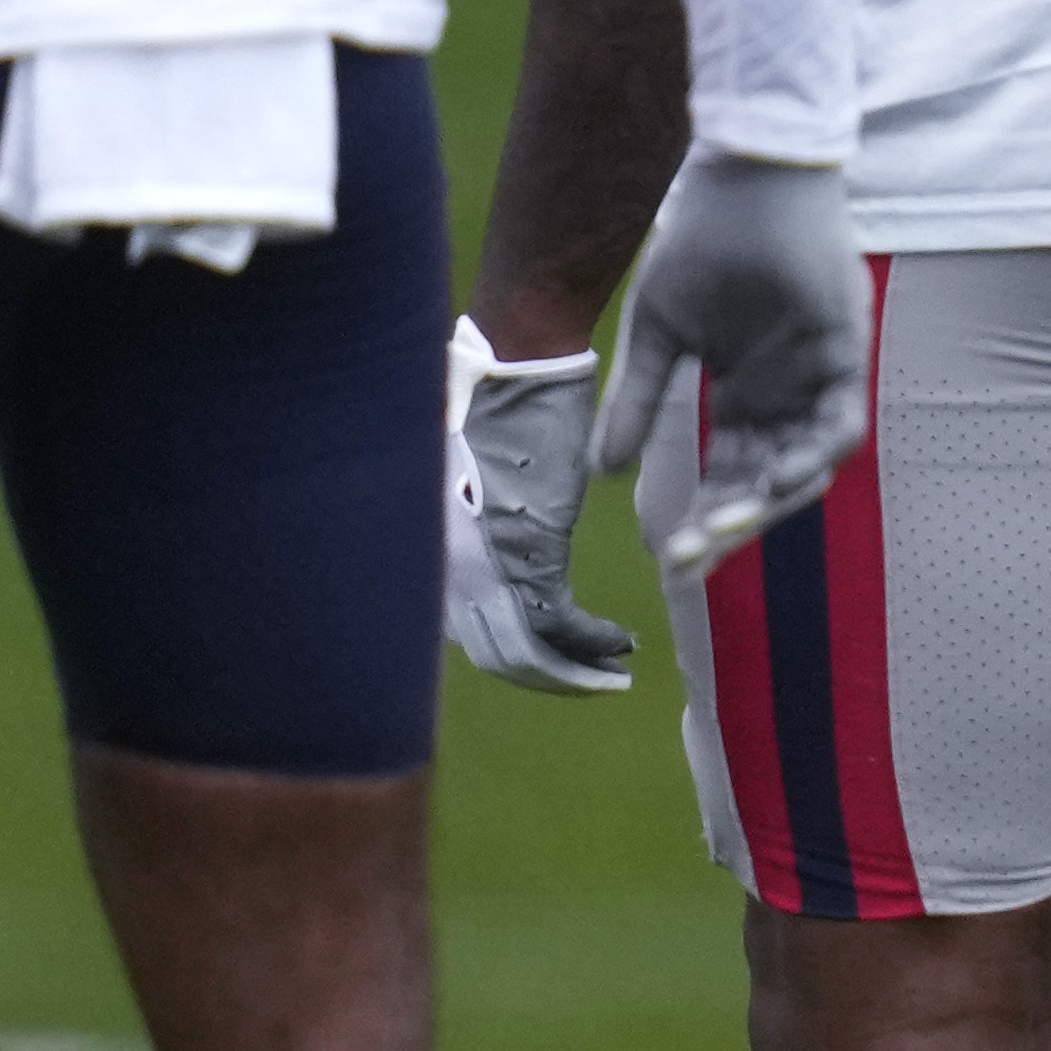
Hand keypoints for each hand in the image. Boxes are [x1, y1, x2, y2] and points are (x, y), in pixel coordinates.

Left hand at [443, 320, 634, 692]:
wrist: (516, 365)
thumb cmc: (497, 401)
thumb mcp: (470, 475)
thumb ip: (474, 527)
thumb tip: (497, 558)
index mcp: (431, 553)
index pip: (468, 633)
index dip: (513, 657)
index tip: (552, 665)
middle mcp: (446, 569)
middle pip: (495, 653)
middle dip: (547, 679)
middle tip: (590, 685)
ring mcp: (484, 563)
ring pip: (524, 649)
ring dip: (574, 673)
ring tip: (612, 675)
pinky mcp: (527, 552)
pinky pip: (559, 623)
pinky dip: (593, 642)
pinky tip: (619, 644)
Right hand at [594, 148, 871, 580]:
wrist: (738, 186)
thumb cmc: (698, 247)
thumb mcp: (656, 335)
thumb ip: (635, 400)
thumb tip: (602, 473)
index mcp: (743, 398)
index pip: (727, 476)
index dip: (703, 519)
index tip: (671, 561)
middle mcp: (783, 398)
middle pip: (764, 482)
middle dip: (730, 525)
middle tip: (692, 560)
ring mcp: (816, 379)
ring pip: (806, 465)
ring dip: (770, 501)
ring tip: (728, 526)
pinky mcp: (843, 355)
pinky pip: (842, 423)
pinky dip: (815, 455)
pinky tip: (780, 478)